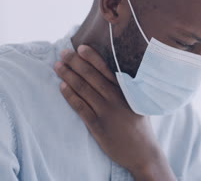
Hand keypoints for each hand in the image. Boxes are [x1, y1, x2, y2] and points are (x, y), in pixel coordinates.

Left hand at [54, 45, 175, 180]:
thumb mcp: (138, 103)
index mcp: (126, 91)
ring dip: (68, 76)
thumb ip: (126, 89)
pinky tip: (61, 87)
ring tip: (57, 66)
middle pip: (91, 76)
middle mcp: (115, 98)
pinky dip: (70, 96)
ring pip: (83, 89)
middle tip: (63, 53)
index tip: (80, 48)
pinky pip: (80, 107)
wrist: (143, 152)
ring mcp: (106, 112)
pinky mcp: (98, 126)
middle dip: (75, 63)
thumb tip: (111, 73)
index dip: (92, 57)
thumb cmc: (139, 126)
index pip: (106, 69)